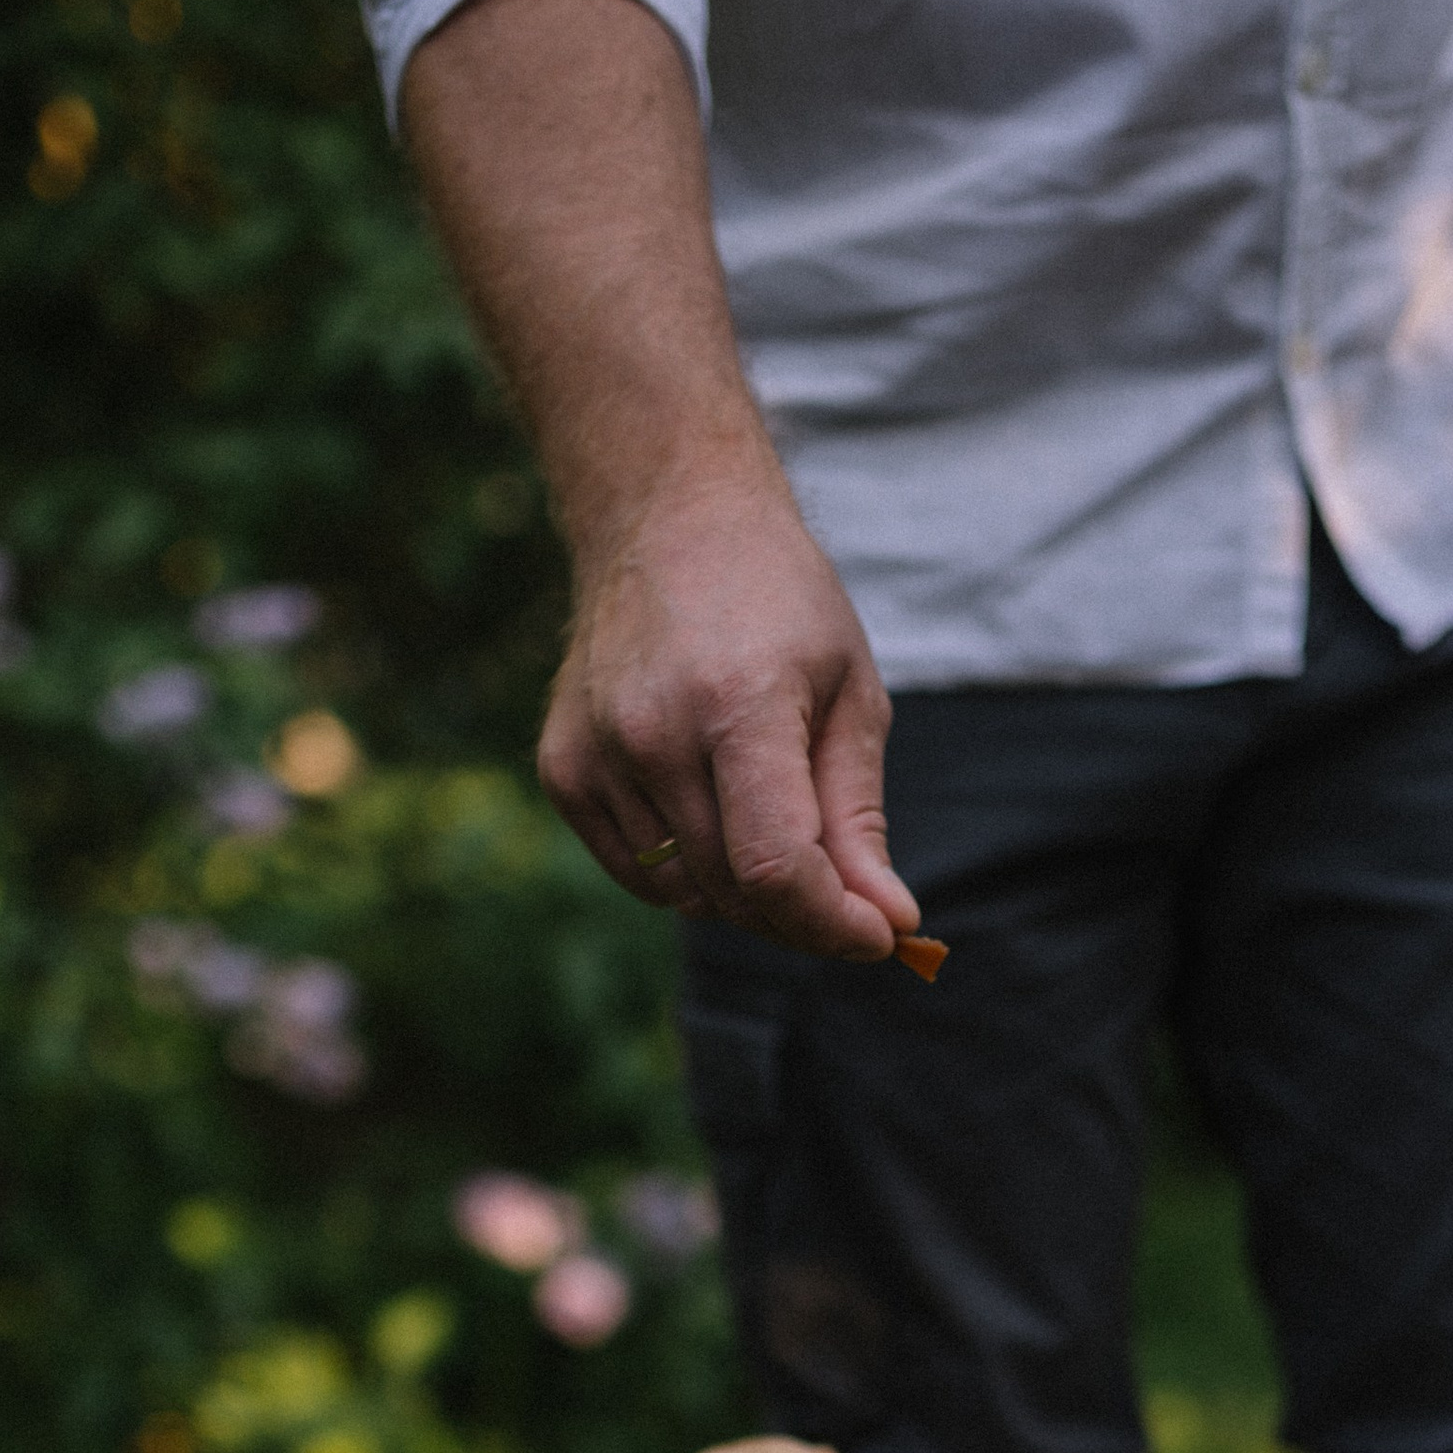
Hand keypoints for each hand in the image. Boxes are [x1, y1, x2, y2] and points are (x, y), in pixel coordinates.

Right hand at [539, 452, 917, 963]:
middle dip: (803, 915)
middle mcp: (652, 732)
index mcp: (737, 705)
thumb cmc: (780, 601)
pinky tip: (713, 811)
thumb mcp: (848, 692)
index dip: (833, 923)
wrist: (667, 517)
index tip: (880, 935)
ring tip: (776, 824)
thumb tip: (889, 924)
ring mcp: (596, 753)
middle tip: (847, 896)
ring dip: (746, 893)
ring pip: (687, 892)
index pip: (776, 867)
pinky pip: (637, 873)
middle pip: (735, 891)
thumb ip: (858, 817)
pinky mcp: (563, 770)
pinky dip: (687, 875)